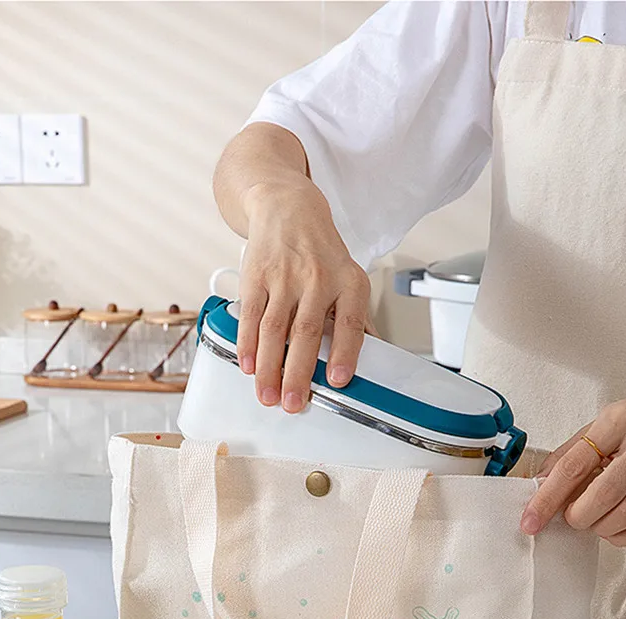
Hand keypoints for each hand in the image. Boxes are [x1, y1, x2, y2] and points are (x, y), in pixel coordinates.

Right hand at [238, 181, 370, 412]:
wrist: (287, 208)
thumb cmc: (320, 252)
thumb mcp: (348, 277)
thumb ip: (356, 318)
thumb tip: (378, 357)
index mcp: (349, 282)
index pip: (351, 322)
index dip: (345, 353)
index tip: (338, 381)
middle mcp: (318, 278)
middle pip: (306, 332)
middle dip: (297, 373)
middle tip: (293, 403)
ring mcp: (285, 276)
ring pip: (274, 329)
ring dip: (269, 367)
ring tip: (268, 395)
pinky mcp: (256, 275)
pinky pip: (251, 315)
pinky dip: (247, 344)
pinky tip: (248, 366)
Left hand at [520, 393, 625, 545]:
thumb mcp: (604, 423)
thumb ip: (571, 453)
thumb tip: (541, 485)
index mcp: (620, 422)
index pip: (573, 467)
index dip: (547, 499)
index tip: (532, 519)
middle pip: (602, 496)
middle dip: (578, 516)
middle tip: (572, 515)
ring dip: (601, 527)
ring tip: (595, 517)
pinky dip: (624, 535)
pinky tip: (616, 524)